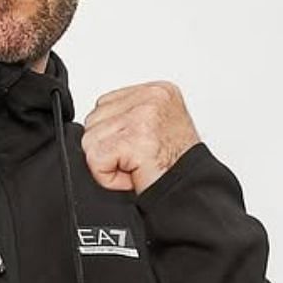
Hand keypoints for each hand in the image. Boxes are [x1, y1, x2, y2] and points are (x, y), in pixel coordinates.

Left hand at [81, 81, 199, 193]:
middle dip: (108, 148)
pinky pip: (95, 159)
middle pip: (93, 121)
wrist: (192, 190)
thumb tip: (94, 122)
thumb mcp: (152, 127)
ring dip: (109, 163)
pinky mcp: (134, 139)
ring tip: (138, 166)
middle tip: (139, 159)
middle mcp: (151, 98)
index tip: (139, 147)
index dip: (112, 136)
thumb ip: (125, 116)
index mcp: (157, 91)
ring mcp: (143, 117)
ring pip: (90, 140)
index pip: (103, 105)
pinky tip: (134, 174)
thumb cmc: (173, 165)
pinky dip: (107, 177)